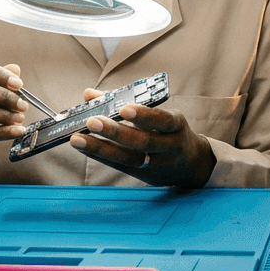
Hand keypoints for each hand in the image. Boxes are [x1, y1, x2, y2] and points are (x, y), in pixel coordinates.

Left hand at [69, 89, 216, 187]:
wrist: (191, 165)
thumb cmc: (169, 132)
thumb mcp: (160, 115)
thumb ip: (125, 102)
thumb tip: (89, 94)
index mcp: (176, 125)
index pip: (162, 120)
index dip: (144, 115)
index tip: (123, 108)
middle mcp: (170, 146)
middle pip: (143, 141)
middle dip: (115, 132)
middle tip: (92, 122)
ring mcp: (158, 164)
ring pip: (130, 158)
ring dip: (101, 148)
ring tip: (78, 139)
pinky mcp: (145, 176)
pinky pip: (122, 166)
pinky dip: (102, 156)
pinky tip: (86, 149)